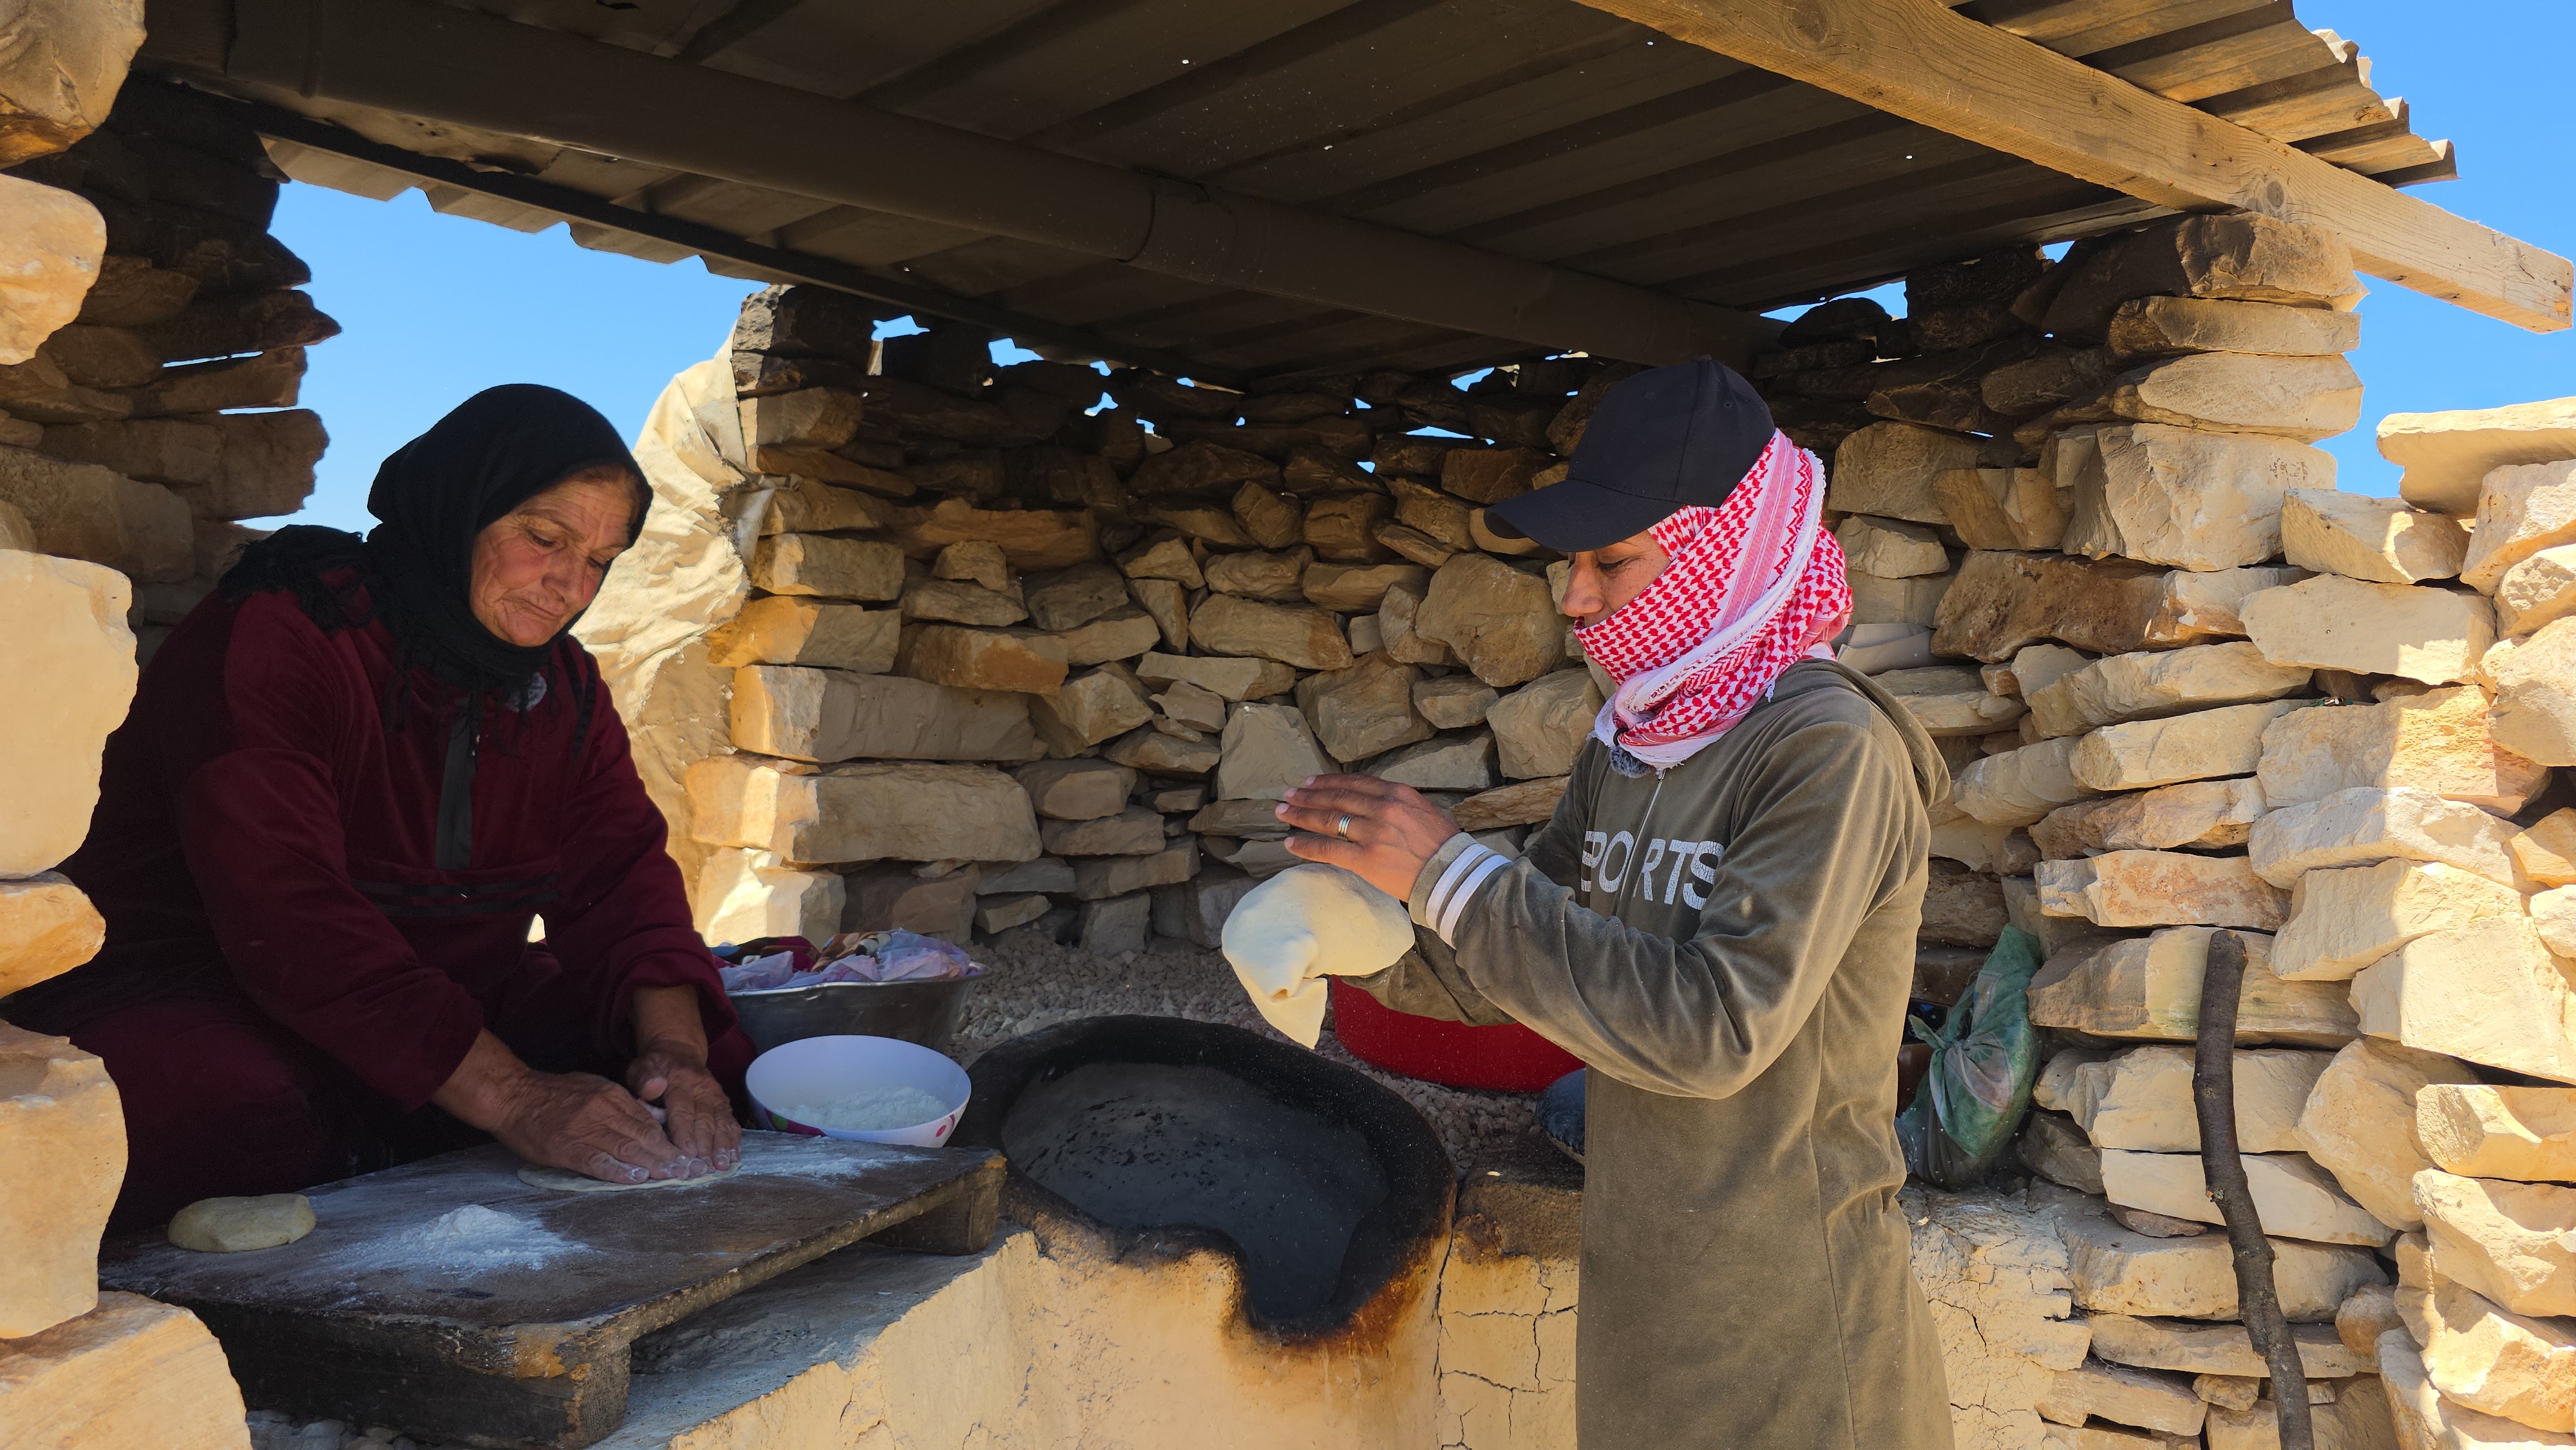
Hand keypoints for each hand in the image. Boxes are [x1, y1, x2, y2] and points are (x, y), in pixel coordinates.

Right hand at [491, 1066, 694, 1183]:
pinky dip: (619, 1171)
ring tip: (674, 1177)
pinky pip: (598, 1161)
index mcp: (611, 1096)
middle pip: (644, 1136)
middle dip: (670, 1156)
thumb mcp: (595, 1087)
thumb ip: (625, 1103)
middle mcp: (603, 1111)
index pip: (649, 1122)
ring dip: (653, 1165)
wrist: (513, 1096)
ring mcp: (585, 1130)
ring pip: (627, 1149)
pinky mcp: (567, 1148)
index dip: (671, 1141)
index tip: (689, 1156)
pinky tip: (636, 1179)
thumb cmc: (554, 1094)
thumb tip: (657, 1116)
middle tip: (692, 1171)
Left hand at [628, 1040, 740, 1175]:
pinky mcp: (723, 1102)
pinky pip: (731, 1121)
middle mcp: (702, 1087)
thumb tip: (653, 1087)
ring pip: (721, 1122)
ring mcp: (716, 1095)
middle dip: (706, 1146)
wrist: (678, 1050)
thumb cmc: (655, 1067)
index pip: (682, 1110)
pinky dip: (733, 1139)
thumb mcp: (641, 1068)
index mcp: (680, 1081)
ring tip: (722, 1166)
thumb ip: (644, 1079)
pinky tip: (733, 1156)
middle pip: (705, 1120)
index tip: (687, 1154)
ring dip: (722, 1145)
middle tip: (705, 1168)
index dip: (685, 1133)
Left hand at [1276, 774, 1462, 901]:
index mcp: (1396, 793)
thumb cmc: (1443, 846)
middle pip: (1336, 798)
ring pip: (1328, 820)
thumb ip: (1396, 804)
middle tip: (1288, 795)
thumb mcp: (1422, 811)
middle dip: (1307, 796)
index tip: (1310, 782)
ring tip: (1283, 812)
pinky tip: (1291, 843)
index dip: (1328, 782)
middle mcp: (1382, 808)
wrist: (1454, 874)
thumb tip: (1372, 803)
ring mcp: (1372, 833)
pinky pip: (1328, 849)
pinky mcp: (1366, 859)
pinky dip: (1306, 845)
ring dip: (1301, 815)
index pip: (1354, 783)